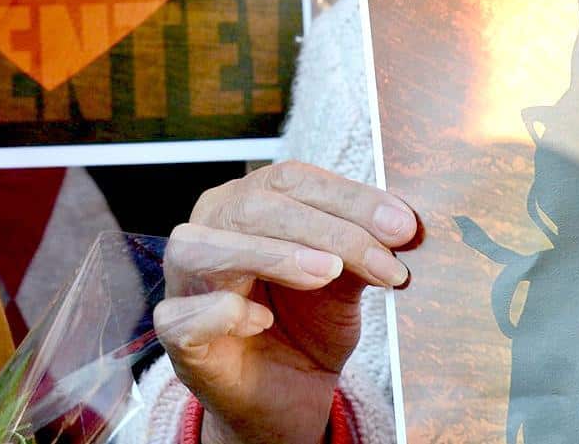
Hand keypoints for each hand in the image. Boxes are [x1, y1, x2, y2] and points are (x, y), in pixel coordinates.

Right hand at [153, 162, 418, 443]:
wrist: (286, 398)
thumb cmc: (305, 328)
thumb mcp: (343, 284)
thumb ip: (358, 252)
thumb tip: (400, 225)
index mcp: (244, 204)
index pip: (289, 180)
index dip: (348, 197)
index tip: (403, 226)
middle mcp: (206, 230)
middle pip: (254, 207)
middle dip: (328, 229)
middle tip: (384, 261)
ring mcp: (183, 282)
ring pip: (203, 248)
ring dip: (271, 255)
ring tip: (329, 273)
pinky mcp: (175, 334)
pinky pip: (182, 315)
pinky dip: (221, 313)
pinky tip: (260, 320)